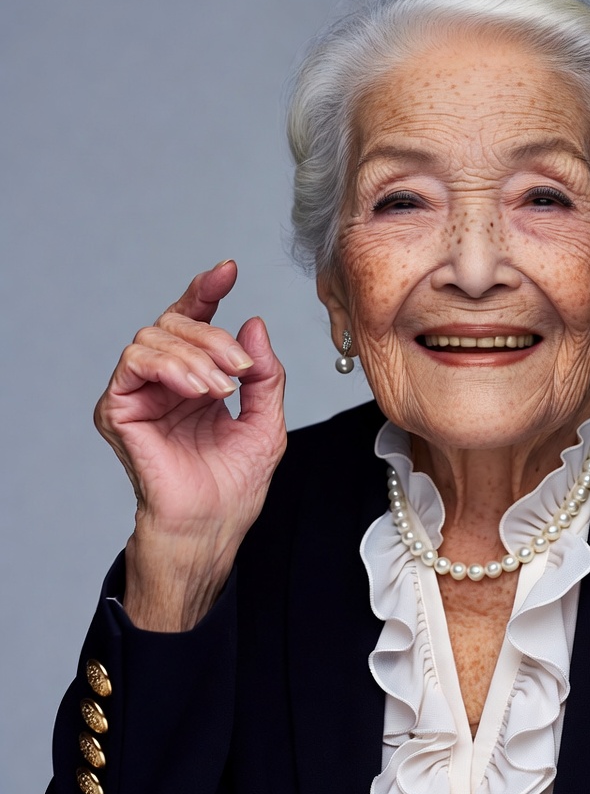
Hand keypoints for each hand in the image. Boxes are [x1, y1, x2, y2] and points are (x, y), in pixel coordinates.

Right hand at [95, 260, 286, 630]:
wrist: (212, 524)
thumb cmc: (235, 483)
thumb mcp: (266, 419)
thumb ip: (264, 373)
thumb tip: (252, 322)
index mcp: (196, 379)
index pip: (194, 322)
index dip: (207, 291)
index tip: (229, 269)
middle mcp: (165, 381)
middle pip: (177, 325)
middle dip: (214, 338)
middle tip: (241, 369)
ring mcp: (139, 393)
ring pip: (155, 337)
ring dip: (196, 355)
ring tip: (223, 388)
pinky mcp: (119, 408)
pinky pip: (135, 363)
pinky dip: (171, 367)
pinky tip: (200, 389)